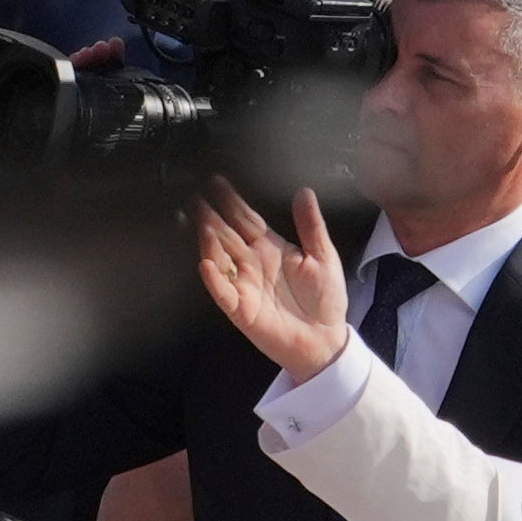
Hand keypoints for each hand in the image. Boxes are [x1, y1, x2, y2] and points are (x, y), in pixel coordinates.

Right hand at [193, 177, 353, 378]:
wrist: (325, 339)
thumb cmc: (325, 300)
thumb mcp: (323, 256)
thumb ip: (311, 226)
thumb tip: (304, 191)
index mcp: (271, 248)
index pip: (246, 219)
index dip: (231, 201)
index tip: (217, 181)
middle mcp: (252, 263)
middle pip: (227, 235)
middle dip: (211, 216)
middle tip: (196, 197)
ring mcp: (244, 285)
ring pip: (221, 259)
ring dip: (210, 242)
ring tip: (202, 223)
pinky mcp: (242, 309)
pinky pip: (223, 292)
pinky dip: (214, 280)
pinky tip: (207, 265)